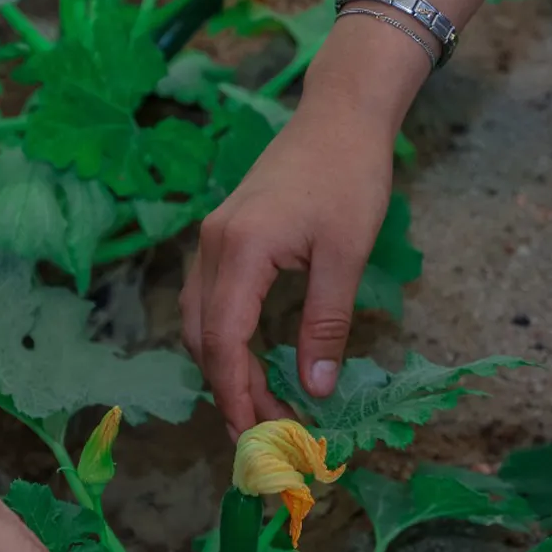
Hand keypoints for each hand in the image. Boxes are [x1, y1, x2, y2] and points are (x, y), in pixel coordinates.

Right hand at [181, 96, 394, 435]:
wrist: (339, 115)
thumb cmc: (350, 175)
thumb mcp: (347, 255)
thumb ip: (326, 324)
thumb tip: (315, 390)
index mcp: (241, 250)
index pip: (224, 343)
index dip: (237, 396)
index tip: (258, 436)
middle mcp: (214, 245)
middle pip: (203, 338)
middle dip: (228, 391)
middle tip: (261, 435)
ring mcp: (214, 238)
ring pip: (201, 322)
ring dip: (224, 368)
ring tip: (260, 407)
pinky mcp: (225, 235)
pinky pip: (211, 300)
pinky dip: (226, 339)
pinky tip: (255, 361)